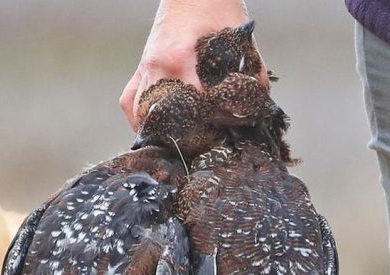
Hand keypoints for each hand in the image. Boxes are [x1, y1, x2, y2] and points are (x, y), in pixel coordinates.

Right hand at [119, 0, 266, 129]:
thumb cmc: (214, 5)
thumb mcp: (237, 35)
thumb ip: (252, 67)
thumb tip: (259, 99)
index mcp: (178, 59)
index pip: (192, 105)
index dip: (209, 122)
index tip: (224, 130)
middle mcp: (156, 67)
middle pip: (160, 116)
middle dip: (178, 134)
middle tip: (197, 145)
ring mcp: (145, 68)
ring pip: (138, 111)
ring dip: (152, 130)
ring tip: (170, 143)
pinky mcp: (141, 66)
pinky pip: (130, 99)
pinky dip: (136, 115)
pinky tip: (148, 126)